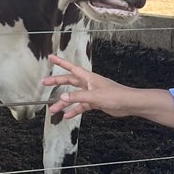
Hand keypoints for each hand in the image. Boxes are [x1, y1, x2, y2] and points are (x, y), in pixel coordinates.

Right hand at [43, 55, 173, 127]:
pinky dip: (74, 110)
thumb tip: (63, 97)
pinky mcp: (95, 102)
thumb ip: (78, 97)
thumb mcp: (94, 96)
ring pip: (74, 96)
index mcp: (88, 78)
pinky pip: (81, 106)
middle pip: (69, 82)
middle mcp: (88, 84)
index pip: (71, 68)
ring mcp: (91, 93)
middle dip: (57, 82)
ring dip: (64, 103)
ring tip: (53, 109)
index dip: (60, 62)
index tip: (51, 57)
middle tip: (45, 83)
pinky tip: (67, 115)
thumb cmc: (115, 96)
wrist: (128, 104)